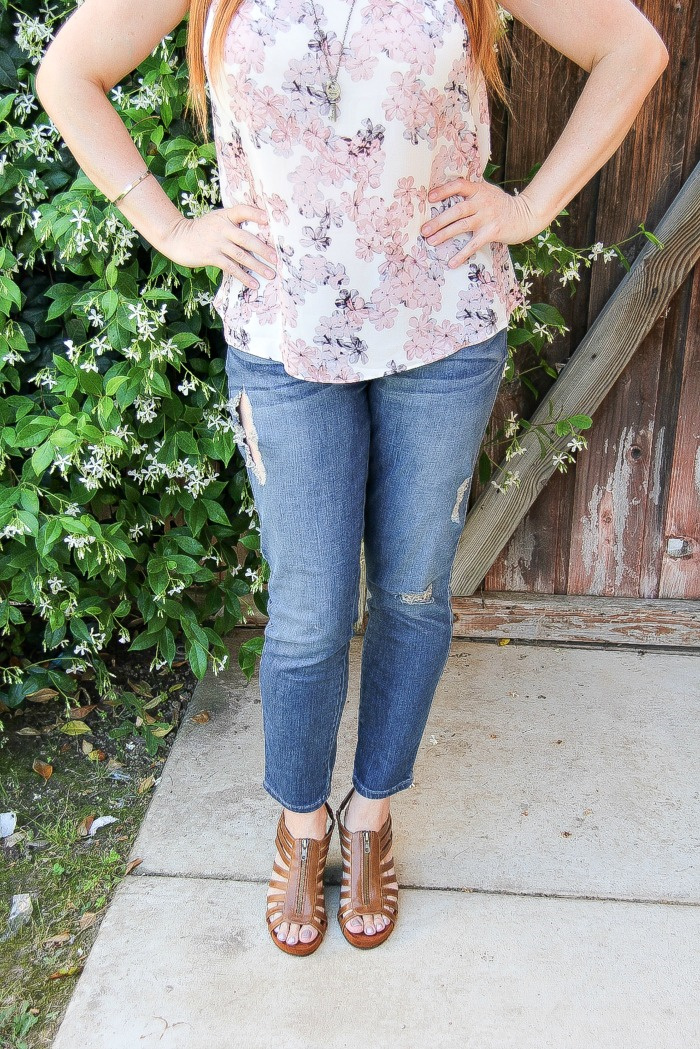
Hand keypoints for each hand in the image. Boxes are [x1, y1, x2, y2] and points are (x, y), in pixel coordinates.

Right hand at [159, 205, 277, 290]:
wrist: (176, 237)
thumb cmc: (202, 230)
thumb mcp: (216, 220)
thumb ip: (233, 224)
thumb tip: (257, 236)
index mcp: (225, 215)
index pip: (242, 210)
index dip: (255, 214)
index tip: (269, 219)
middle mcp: (222, 227)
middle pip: (247, 238)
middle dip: (263, 249)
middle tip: (276, 259)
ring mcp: (216, 242)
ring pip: (241, 255)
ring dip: (257, 266)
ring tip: (270, 275)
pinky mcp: (211, 256)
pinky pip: (231, 267)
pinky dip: (243, 276)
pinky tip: (253, 284)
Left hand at [420, 178, 544, 267]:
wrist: (526, 214)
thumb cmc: (501, 205)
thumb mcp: (487, 192)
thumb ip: (471, 193)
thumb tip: (446, 198)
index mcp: (479, 190)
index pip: (459, 185)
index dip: (444, 190)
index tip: (429, 198)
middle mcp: (482, 202)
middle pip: (456, 210)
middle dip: (438, 220)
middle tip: (424, 230)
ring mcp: (488, 217)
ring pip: (462, 226)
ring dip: (444, 235)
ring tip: (430, 241)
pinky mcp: (492, 232)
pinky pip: (474, 245)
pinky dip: (462, 255)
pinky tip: (451, 263)